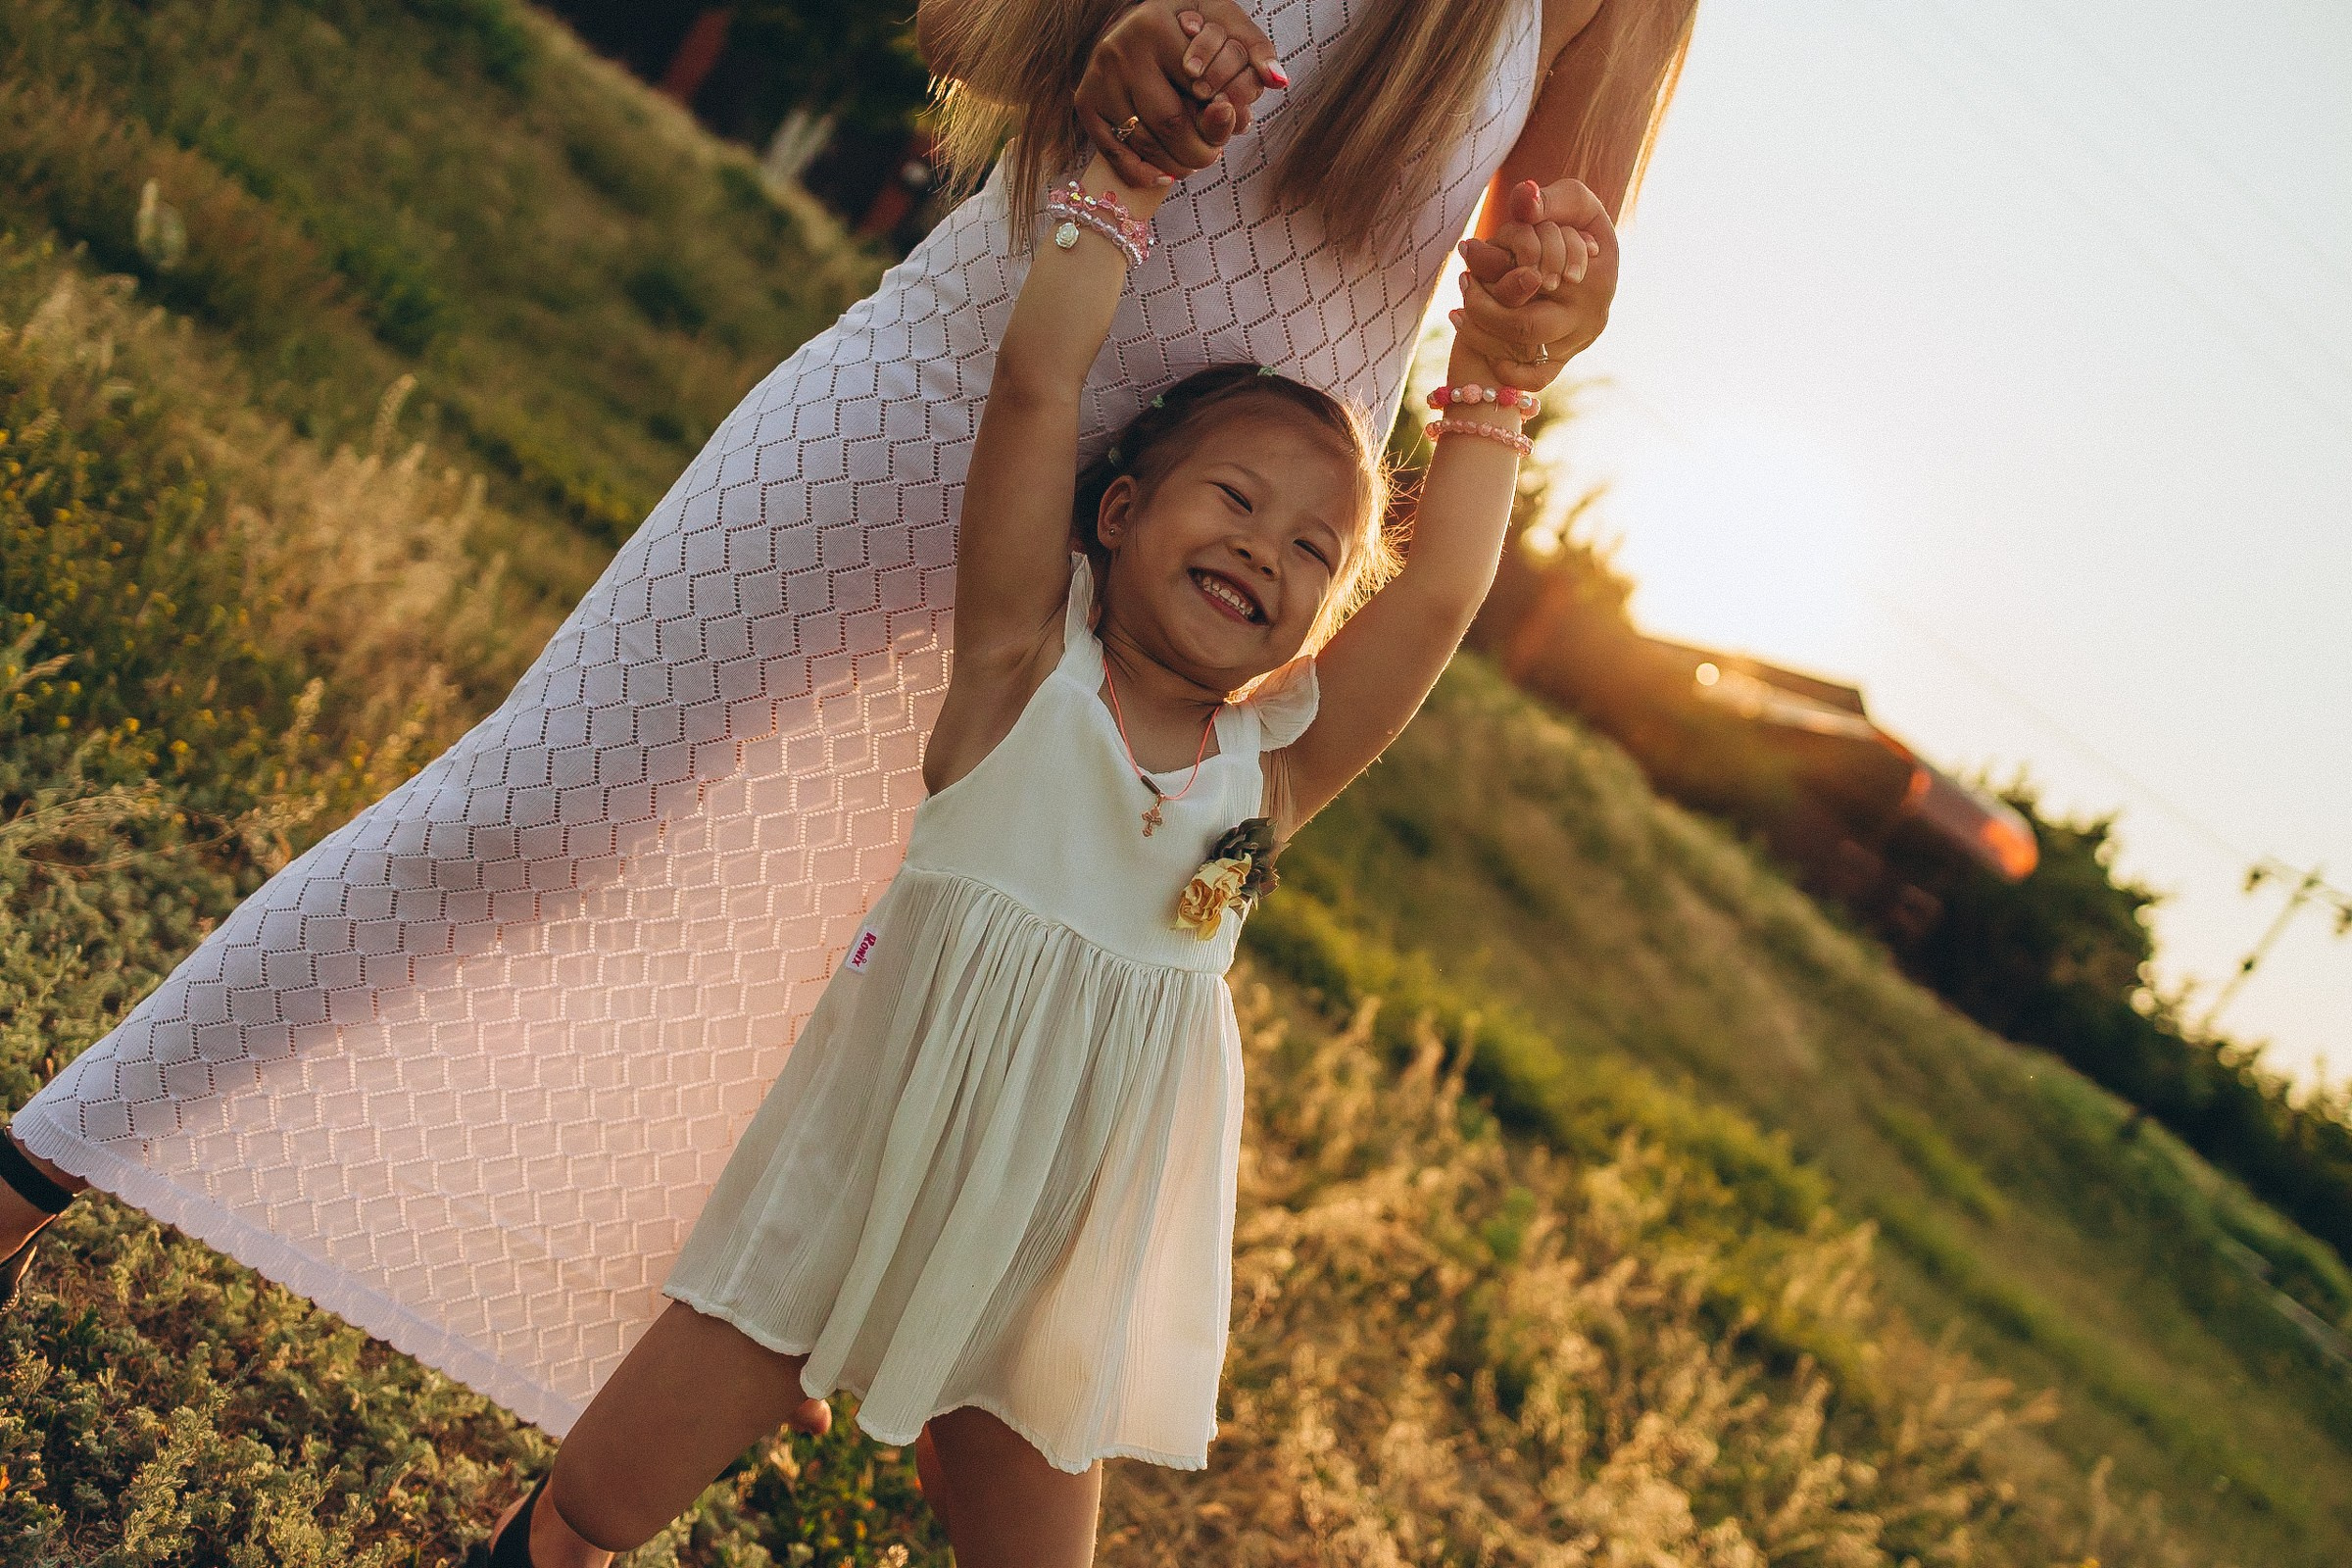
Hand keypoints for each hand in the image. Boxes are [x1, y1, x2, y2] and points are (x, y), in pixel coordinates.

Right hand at [1077, 0, 1284, 186]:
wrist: (1139, 28)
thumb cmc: (1192, 31)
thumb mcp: (1225, 29)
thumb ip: (1254, 52)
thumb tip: (1278, 81)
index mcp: (1155, 25)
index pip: (1200, 91)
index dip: (1221, 118)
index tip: (1228, 121)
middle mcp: (1120, 50)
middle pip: (1171, 124)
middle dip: (1200, 152)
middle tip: (1212, 155)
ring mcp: (1098, 78)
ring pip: (1145, 144)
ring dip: (1175, 166)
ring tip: (1190, 162)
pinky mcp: (1085, 102)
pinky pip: (1116, 154)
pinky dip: (1143, 173)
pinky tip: (1162, 175)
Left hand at [1453, 178, 1617, 385]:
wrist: (1587, 257)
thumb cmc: (1575, 223)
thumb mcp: (1572, 201)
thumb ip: (1547, 199)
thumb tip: (1524, 200)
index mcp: (1595, 274)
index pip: (1539, 274)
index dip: (1500, 265)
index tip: (1468, 251)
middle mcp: (1588, 315)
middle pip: (1524, 327)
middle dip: (1483, 306)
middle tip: (1462, 282)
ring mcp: (1576, 342)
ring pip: (1521, 350)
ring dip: (1481, 331)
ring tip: (1458, 308)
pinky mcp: (1563, 360)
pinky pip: (1533, 379)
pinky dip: (1503, 366)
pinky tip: (1479, 340)